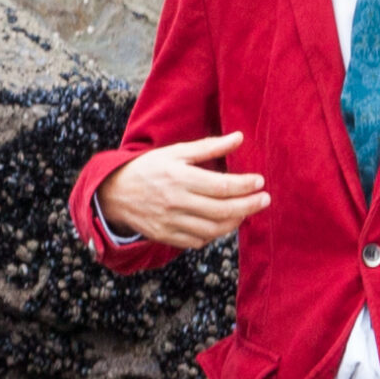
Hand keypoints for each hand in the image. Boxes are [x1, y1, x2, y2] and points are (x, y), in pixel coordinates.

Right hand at [97, 133, 269, 248]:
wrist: (114, 193)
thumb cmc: (149, 168)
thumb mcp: (176, 152)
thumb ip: (209, 147)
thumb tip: (239, 137)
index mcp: (179, 177)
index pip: (222, 185)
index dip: (245, 185)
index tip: (260, 182)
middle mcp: (176, 202)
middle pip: (222, 210)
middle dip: (248, 206)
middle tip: (265, 200)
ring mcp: (171, 222)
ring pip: (213, 229)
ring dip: (235, 221)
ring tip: (246, 211)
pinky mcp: (167, 236)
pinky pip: (198, 240)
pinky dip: (214, 234)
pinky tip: (223, 223)